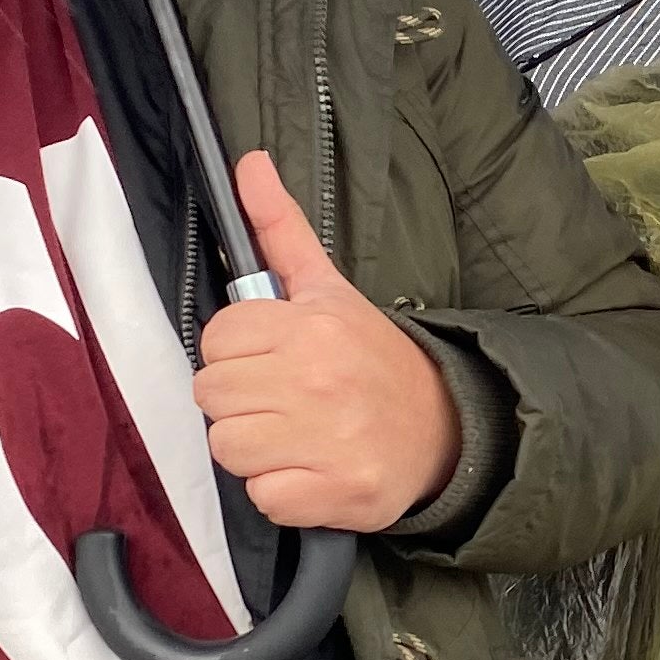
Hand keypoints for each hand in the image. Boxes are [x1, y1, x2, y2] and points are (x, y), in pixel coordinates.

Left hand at [195, 153, 460, 531]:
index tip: (271, 360)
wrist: (447, 430)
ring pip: (227, 448)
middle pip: (212, 395)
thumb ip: (281, 230)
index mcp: (310, 326)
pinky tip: (311, 471)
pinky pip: (261, 497)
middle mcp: (315, 379)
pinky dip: (281, 491)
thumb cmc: (373, 360)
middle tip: (284, 401)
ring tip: (296, 436)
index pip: (216, 340)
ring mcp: (326, 440)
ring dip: (255, 450)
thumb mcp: (330, 290)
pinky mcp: (333, 494)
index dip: (236, 354)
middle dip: (240, 401)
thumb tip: (248, 163)